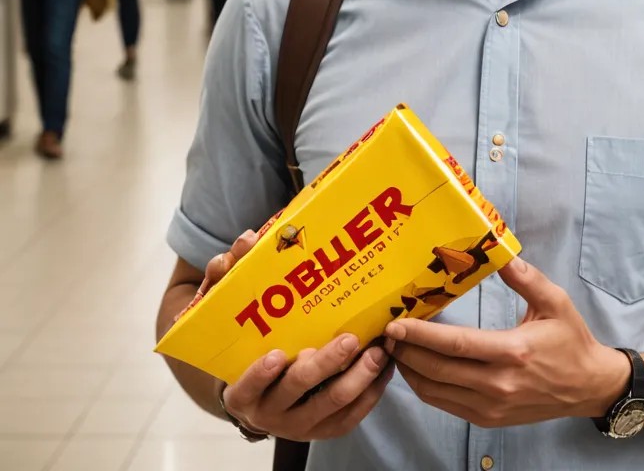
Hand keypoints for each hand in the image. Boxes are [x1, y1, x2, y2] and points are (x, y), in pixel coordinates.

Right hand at [201, 233, 393, 441]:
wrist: (265, 391)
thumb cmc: (252, 341)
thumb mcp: (234, 312)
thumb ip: (232, 276)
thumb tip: (247, 238)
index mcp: (240, 390)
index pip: (245, 386)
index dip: (259, 374)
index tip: (275, 355)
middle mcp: (268, 413)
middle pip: (297, 389)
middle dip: (325, 364)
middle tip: (350, 338)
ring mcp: (299, 425)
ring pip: (331, 405)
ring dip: (357, 378)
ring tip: (378, 350)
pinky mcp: (325, 429)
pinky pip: (352, 416)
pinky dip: (371, 392)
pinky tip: (386, 366)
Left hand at [386, 258, 629, 427]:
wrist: (588, 387)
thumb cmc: (571, 341)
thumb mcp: (555, 302)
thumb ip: (526, 278)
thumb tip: (500, 253)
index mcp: (513, 352)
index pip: (455, 346)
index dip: (421, 336)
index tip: (396, 325)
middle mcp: (498, 384)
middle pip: (437, 371)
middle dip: (405, 352)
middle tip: (384, 333)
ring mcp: (491, 406)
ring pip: (435, 392)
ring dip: (409, 371)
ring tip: (394, 349)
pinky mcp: (488, 418)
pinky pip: (445, 405)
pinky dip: (425, 387)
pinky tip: (416, 368)